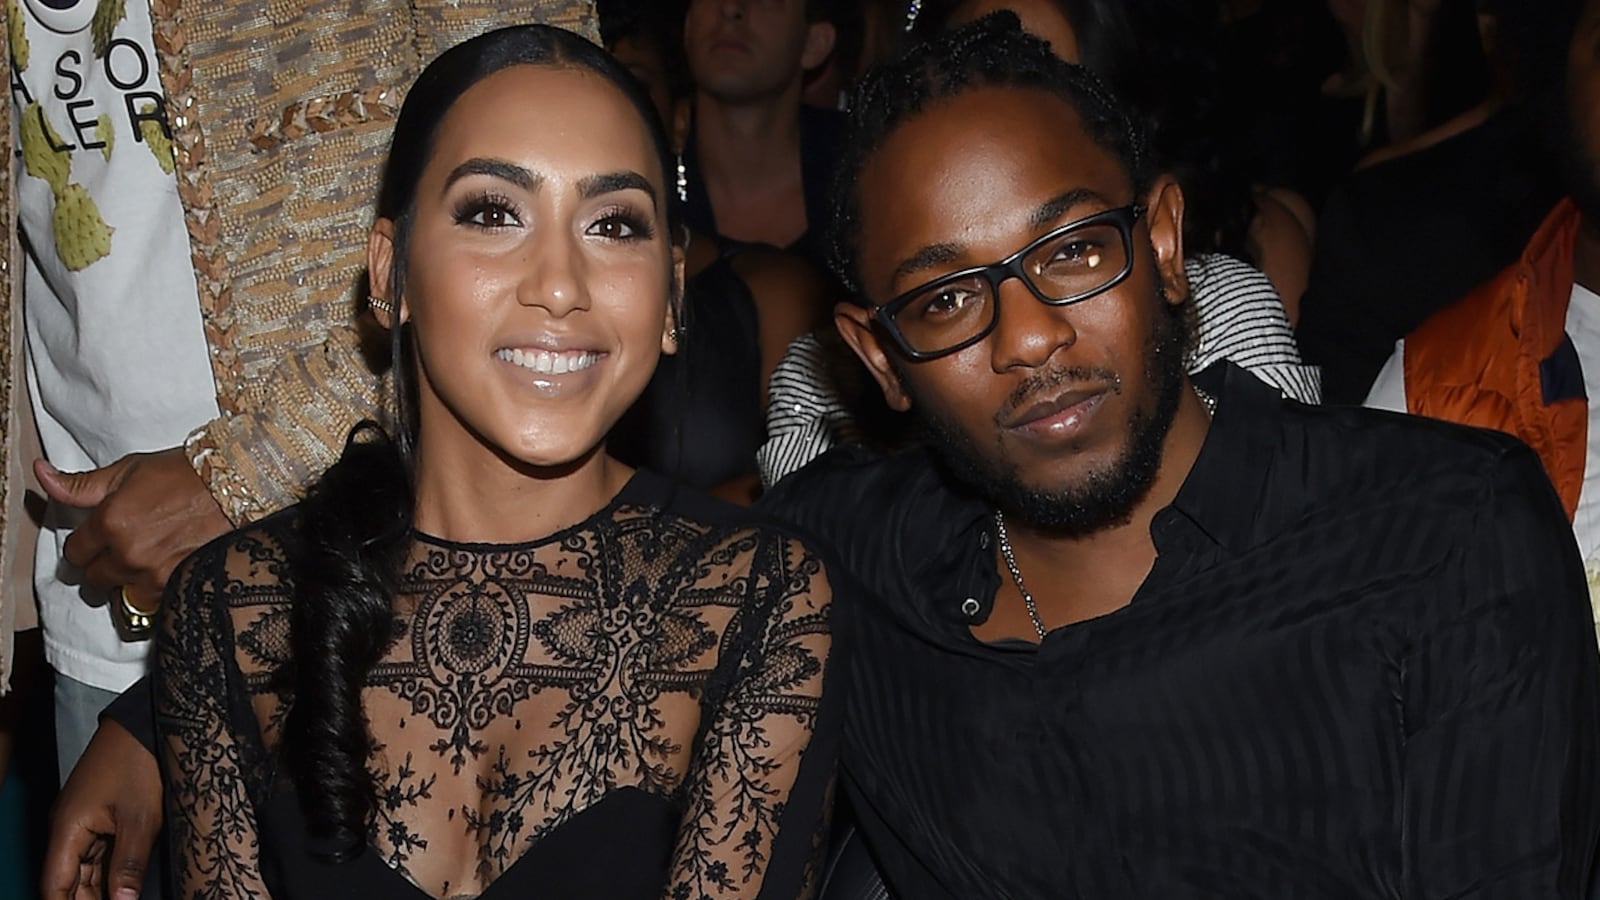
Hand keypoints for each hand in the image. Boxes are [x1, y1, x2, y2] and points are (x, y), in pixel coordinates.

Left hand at [35, 447, 231, 605]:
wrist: (235, 482)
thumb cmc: (184, 472)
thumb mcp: (127, 470)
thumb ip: (80, 485)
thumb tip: (43, 475)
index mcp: (110, 521)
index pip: (75, 553)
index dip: (85, 544)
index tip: (98, 538)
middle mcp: (127, 553)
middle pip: (94, 579)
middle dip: (102, 565)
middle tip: (122, 548)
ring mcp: (153, 573)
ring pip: (120, 595)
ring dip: (126, 582)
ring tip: (144, 561)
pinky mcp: (178, 584)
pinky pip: (148, 603)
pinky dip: (150, 592)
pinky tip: (162, 570)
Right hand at [40, 718, 162, 899]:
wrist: (145, 725)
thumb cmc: (138, 763)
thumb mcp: (140, 819)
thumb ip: (128, 864)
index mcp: (67, 831)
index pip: (55, 887)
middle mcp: (68, 830)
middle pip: (69, 882)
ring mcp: (82, 823)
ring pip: (85, 870)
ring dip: (101, 890)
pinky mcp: (99, 817)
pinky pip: (98, 853)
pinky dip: (109, 872)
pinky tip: (124, 887)